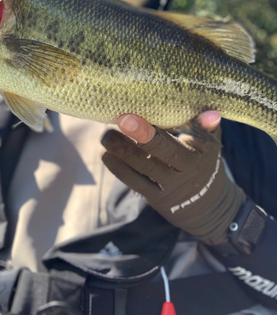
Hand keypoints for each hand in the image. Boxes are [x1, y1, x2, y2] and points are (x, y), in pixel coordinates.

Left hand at [101, 112, 245, 244]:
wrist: (207, 206)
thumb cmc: (204, 162)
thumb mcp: (211, 145)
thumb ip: (207, 126)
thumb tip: (211, 111)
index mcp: (200, 153)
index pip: (187, 134)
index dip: (169, 124)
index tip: (152, 111)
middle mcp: (186, 170)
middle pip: (163, 150)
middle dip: (142, 133)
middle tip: (122, 118)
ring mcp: (170, 185)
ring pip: (144, 166)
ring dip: (122, 149)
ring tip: (106, 135)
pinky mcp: (155, 197)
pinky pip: (135, 182)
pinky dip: (119, 168)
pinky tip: (106, 154)